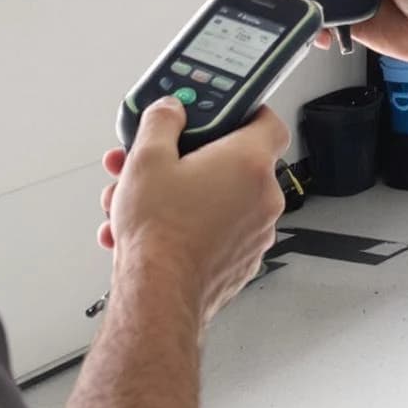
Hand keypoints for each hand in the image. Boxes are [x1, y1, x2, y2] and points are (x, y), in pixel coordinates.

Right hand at [97, 100, 288, 325]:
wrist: (158, 296)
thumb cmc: (159, 235)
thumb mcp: (147, 158)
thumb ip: (161, 121)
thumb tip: (170, 111)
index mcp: (250, 163)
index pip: (269, 121)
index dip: (245, 112)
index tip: (222, 112)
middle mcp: (263, 198)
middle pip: (232, 163)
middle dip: (189, 159)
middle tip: (160, 159)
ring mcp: (255, 234)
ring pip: (218, 199)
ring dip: (181, 194)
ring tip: (138, 200)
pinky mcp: (241, 262)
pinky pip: (216, 231)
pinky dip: (188, 225)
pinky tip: (149, 229)